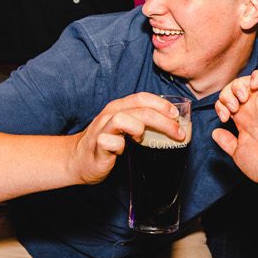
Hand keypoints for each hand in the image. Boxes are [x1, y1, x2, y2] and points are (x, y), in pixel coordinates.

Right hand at [68, 94, 190, 186]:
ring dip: (138, 129)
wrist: (78, 159)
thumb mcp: (126, 128)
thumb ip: (142, 122)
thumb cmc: (107, 143)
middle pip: (140, 109)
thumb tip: (172, 124)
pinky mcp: (97, 145)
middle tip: (178, 133)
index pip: (142, 98)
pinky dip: (119, 147)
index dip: (162, 104)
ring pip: (122, 119)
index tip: (177, 115)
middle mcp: (110, 114)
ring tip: (142, 139)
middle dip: (163, 121)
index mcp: (119, 107)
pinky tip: (122, 152)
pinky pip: (109, 142)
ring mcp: (102, 129)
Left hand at [210, 73, 257, 185]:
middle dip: (225, 94)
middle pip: (234, 89)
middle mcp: (253, 111)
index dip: (220, 106)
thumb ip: (227, 142)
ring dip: (237, 85)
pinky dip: (257, 75)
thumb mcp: (238, 154)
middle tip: (231, 109)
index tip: (224, 120)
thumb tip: (215, 132)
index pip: (227, 103)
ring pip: (247, 80)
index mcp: (244, 122)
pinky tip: (252, 86)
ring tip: (239, 100)